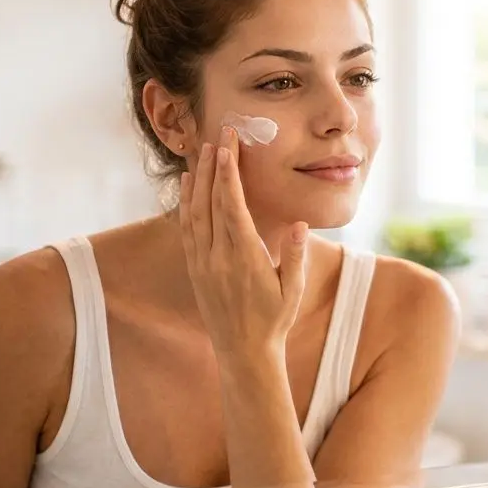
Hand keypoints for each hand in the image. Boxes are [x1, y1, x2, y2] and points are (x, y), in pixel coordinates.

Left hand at [179, 126, 307, 355]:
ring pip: (194, 212)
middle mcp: (219, 258)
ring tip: (204, 151)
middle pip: (211, 202)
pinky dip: (187, 203)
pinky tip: (190, 186)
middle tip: (219, 135)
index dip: (229, 174)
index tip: (229, 146)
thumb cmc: (275, 321)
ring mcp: (203, 263)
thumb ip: (295, 256)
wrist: (244, 353)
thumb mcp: (294, 291)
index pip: (232, 207)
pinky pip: (187, 229)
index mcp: (245, 259)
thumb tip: (300, 224)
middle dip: (215, 166)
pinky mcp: (195, 269)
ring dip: (199, 180)